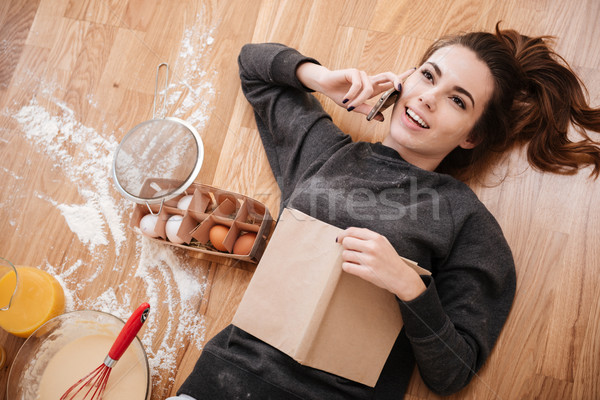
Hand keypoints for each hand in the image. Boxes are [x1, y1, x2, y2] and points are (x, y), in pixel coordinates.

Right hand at [296, 63, 415, 120]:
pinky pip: (358, 84)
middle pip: (388, 75)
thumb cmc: (340, 95)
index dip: (401, 77)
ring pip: (368, 88)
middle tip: (401, 87)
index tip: (413, 72)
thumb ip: (368, 110)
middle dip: (397, 79)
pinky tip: (346, 98)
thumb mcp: (355, 107)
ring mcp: (361, 75)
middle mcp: (369, 80)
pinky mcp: (353, 72)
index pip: (389, 81)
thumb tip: (382, 118)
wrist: (325, 86)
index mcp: (372, 88)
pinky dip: (353, 94)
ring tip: (349, 106)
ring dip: (360, 99)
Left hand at [336, 227, 425, 300]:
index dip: (343, 234)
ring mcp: (369, 260)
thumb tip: (348, 234)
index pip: (352, 231)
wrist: (401, 277)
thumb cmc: (390, 260)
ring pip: (345, 255)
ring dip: (347, 258)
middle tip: (351, 251)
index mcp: (376, 238)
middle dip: (346, 247)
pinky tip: (354, 267)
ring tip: (355, 261)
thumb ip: (368, 236)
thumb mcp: (383, 242)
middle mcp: (372, 247)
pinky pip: (346, 267)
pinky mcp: (366, 273)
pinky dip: (348, 267)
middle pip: (346, 242)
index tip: (340, 239)